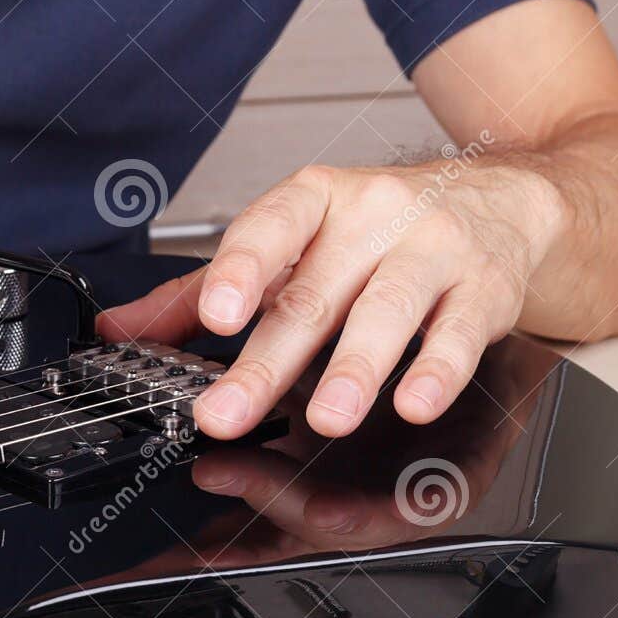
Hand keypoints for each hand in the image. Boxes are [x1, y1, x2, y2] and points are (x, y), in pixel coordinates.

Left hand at [99, 161, 566, 437]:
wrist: (499, 200)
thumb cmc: (375, 230)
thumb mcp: (288, 246)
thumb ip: (198, 294)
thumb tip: (118, 330)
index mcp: (313, 201)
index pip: (269, 227)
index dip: (240, 270)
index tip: (215, 314)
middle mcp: (372, 217)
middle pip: (312, 295)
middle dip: (266, 362)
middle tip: (227, 414)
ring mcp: (431, 249)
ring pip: (387, 311)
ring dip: (354, 369)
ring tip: (326, 417)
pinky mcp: (482, 289)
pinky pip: (459, 332)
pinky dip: (437, 371)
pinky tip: (415, 403)